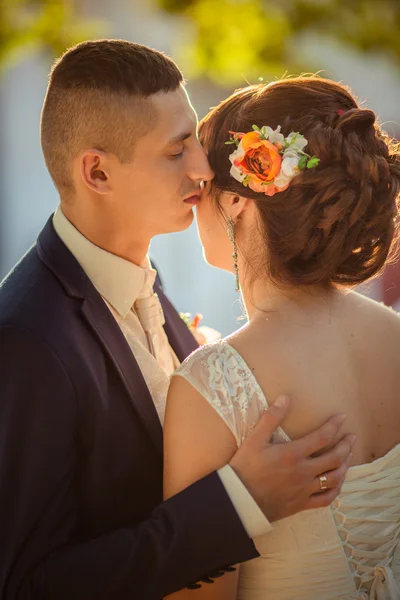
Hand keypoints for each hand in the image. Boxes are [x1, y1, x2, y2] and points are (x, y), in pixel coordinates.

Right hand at [229, 396, 354, 521]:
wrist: (239, 501)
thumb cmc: (245, 468)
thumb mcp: (254, 440)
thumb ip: (271, 418)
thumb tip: (285, 398)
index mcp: (293, 454)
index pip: (322, 437)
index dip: (334, 426)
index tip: (342, 418)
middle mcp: (303, 472)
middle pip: (334, 458)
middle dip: (346, 446)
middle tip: (351, 437)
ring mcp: (304, 489)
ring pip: (334, 478)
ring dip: (344, 466)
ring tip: (348, 457)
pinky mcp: (302, 504)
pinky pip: (326, 499)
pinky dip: (336, 490)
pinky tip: (338, 483)